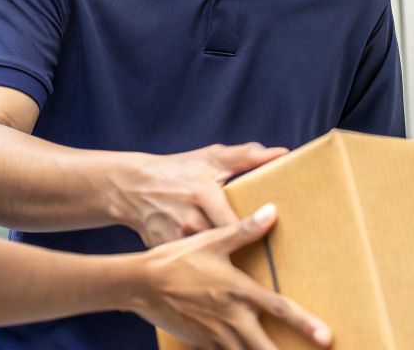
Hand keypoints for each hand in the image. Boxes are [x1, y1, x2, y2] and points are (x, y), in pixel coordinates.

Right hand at [111, 142, 287, 246]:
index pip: (238, 223)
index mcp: (202, 192)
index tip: (273, 238)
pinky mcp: (163, 250)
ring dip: (222, 257)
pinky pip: (190, 260)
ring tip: (236, 257)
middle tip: (263, 256)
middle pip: (225, 243)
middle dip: (241, 249)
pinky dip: (200, 261)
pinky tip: (206, 260)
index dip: (256, 232)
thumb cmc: (178, 170)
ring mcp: (174, 237)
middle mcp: (188, 217)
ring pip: (209, 256)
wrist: (132, 186)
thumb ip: (246, 156)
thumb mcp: (210, 159)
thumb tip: (281, 153)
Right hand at [129, 204, 331, 349]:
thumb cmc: (178, 259)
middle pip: (266, 347)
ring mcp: (217, 334)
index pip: (279, 309)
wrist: (141, 283)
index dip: (305, 324)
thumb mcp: (212, 240)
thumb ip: (245, 230)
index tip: (326, 337)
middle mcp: (231, 317)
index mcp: (238, 290)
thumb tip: (272, 212)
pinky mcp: (203, 342)